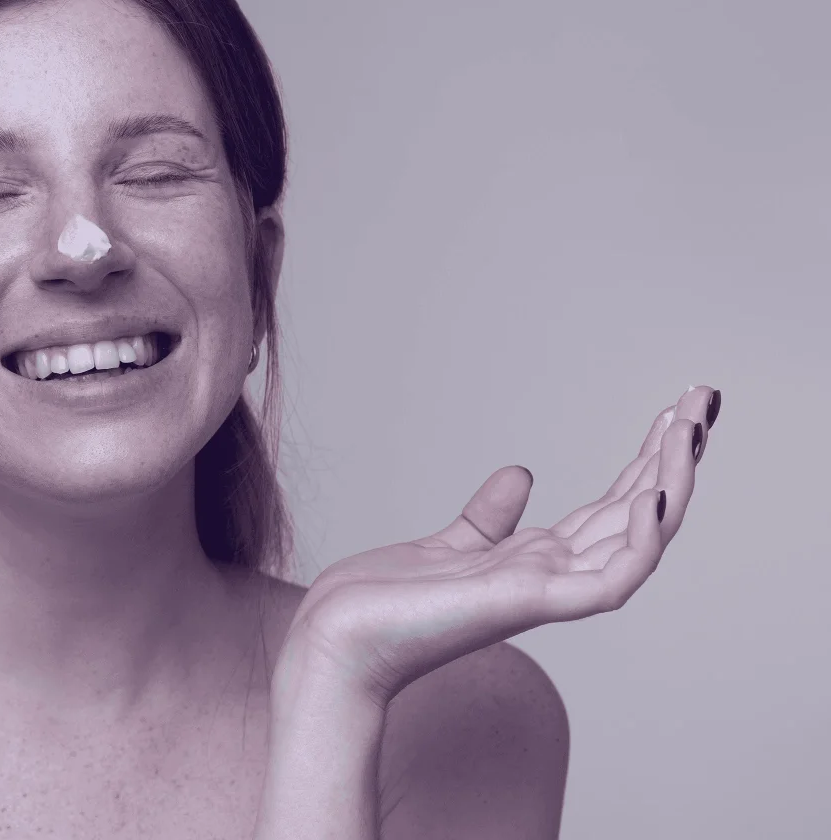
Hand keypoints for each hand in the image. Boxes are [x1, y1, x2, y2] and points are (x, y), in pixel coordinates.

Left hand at [277, 385, 721, 708]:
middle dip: (673, 459)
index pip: (613, 508)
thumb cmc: (383, 604)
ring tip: (690, 430)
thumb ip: (490, 517)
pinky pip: (608, 581)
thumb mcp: (449, 544)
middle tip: (703, 400)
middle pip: (637, 516)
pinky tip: (653, 495)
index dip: (647, 461)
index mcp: (535, 562)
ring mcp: (543, 592)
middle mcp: (550, 577)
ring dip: (670, 484)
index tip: (675, 413)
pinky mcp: (526, 604)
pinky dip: (639, 542)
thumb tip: (521, 473)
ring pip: (638, 540)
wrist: (336, 640)